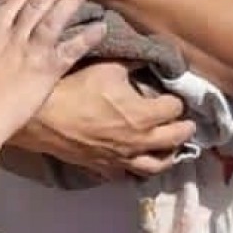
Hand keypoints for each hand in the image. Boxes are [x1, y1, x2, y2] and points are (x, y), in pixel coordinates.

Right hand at [22, 60, 198, 178]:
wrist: (44, 118)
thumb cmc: (77, 88)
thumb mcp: (108, 67)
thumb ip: (133, 63)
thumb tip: (150, 57)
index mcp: (144, 115)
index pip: (174, 108)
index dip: (177, 100)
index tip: (175, 95)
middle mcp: (139, 141)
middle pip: (174, 140)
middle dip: (184, 130)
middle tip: (188, 124)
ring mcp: (122, 159)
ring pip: (156, 165)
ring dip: (169, 156)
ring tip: (172, 150)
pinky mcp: (105, 168)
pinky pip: (128, 175)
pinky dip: (137, 169)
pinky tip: (137, 162)